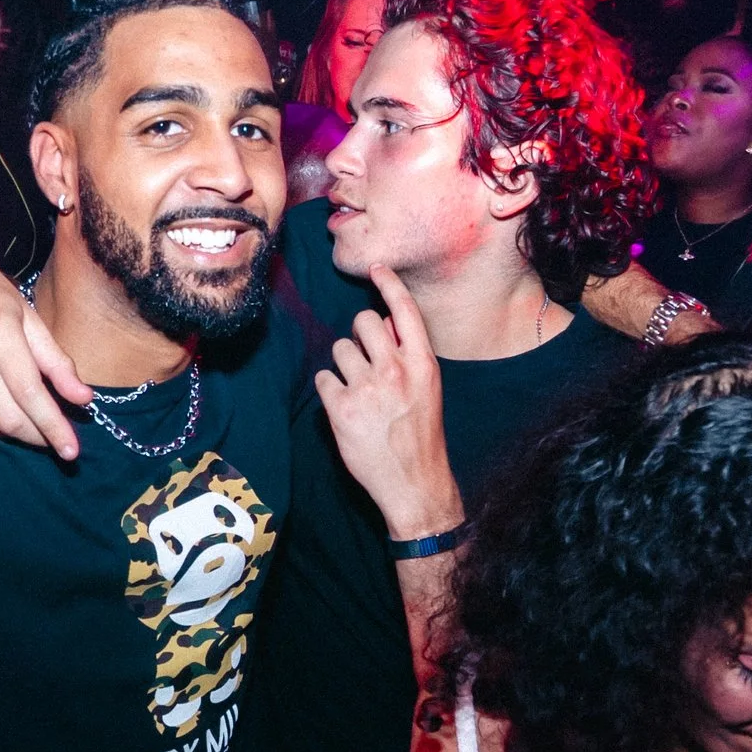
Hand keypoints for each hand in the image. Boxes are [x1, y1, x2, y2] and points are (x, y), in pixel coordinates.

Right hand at [0, 249, 91, 455]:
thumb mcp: (28, 315)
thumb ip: (55, 360)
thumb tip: (83, 398)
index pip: (30, 393)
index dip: (53, 426)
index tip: (71, 449)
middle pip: (9, 416)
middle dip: (38, 437)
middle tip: (58, 442)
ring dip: (18, 434)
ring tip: (38, 430)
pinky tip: (10, 413)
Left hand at [315, 267, 462, 539]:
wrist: (414, 483)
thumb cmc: (421, 435)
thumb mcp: (427, 390)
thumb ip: (408, 354)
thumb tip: (385, 323)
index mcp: (423, 364)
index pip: (404, 310)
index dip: (388, 283)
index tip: (375, 268)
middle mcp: (396, 370)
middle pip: (363, 321)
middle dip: (359, 334)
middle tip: (365, 359)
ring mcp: (367, 389)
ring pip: (340, 348)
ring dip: (344, 364)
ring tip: (358, 390)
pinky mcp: (342, 409)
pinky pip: (324, 377)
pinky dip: (330, 389)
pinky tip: (344, 407)